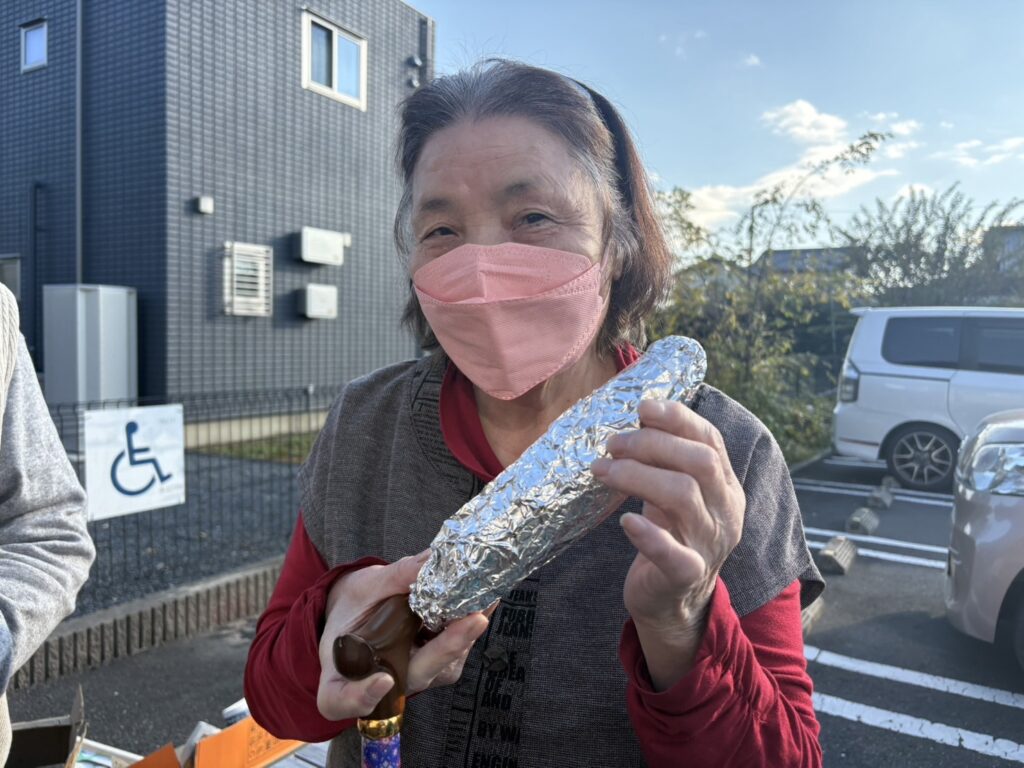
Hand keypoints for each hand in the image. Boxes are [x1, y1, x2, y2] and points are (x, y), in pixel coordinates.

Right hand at [317, 552, 489, 720]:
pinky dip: (468, 625)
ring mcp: (414, 677)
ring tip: (484, 598)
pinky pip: (454, 652)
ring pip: (442, 664)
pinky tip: (483, 598)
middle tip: (474, 619)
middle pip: (412, 677)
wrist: (361, 613)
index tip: (383, 680)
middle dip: (447, 648)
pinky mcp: (436, 666)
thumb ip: (394, 579)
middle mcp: (381, 688)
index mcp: (340, 679)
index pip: (344, 700)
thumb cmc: (354, 607)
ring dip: (465, 633)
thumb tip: (431, 560)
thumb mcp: (363, 589)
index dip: (362, 695)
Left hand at [592, 399, 744, 685]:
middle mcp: (725, 512)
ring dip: (637, 476)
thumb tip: (639, 415)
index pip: (711, 441)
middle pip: (700, 463)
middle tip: (612, 443)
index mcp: (726, 487)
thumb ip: (667, 459)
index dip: (678, 418)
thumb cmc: (671, 535)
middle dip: (652, 444)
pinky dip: (649, 535)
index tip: (643, 407)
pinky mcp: (686, 576)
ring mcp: (709, 545)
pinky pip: (674, 554)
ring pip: (683, 496)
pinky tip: (626, 521)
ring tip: (602, 470)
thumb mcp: (676, 492)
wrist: (675, 602)